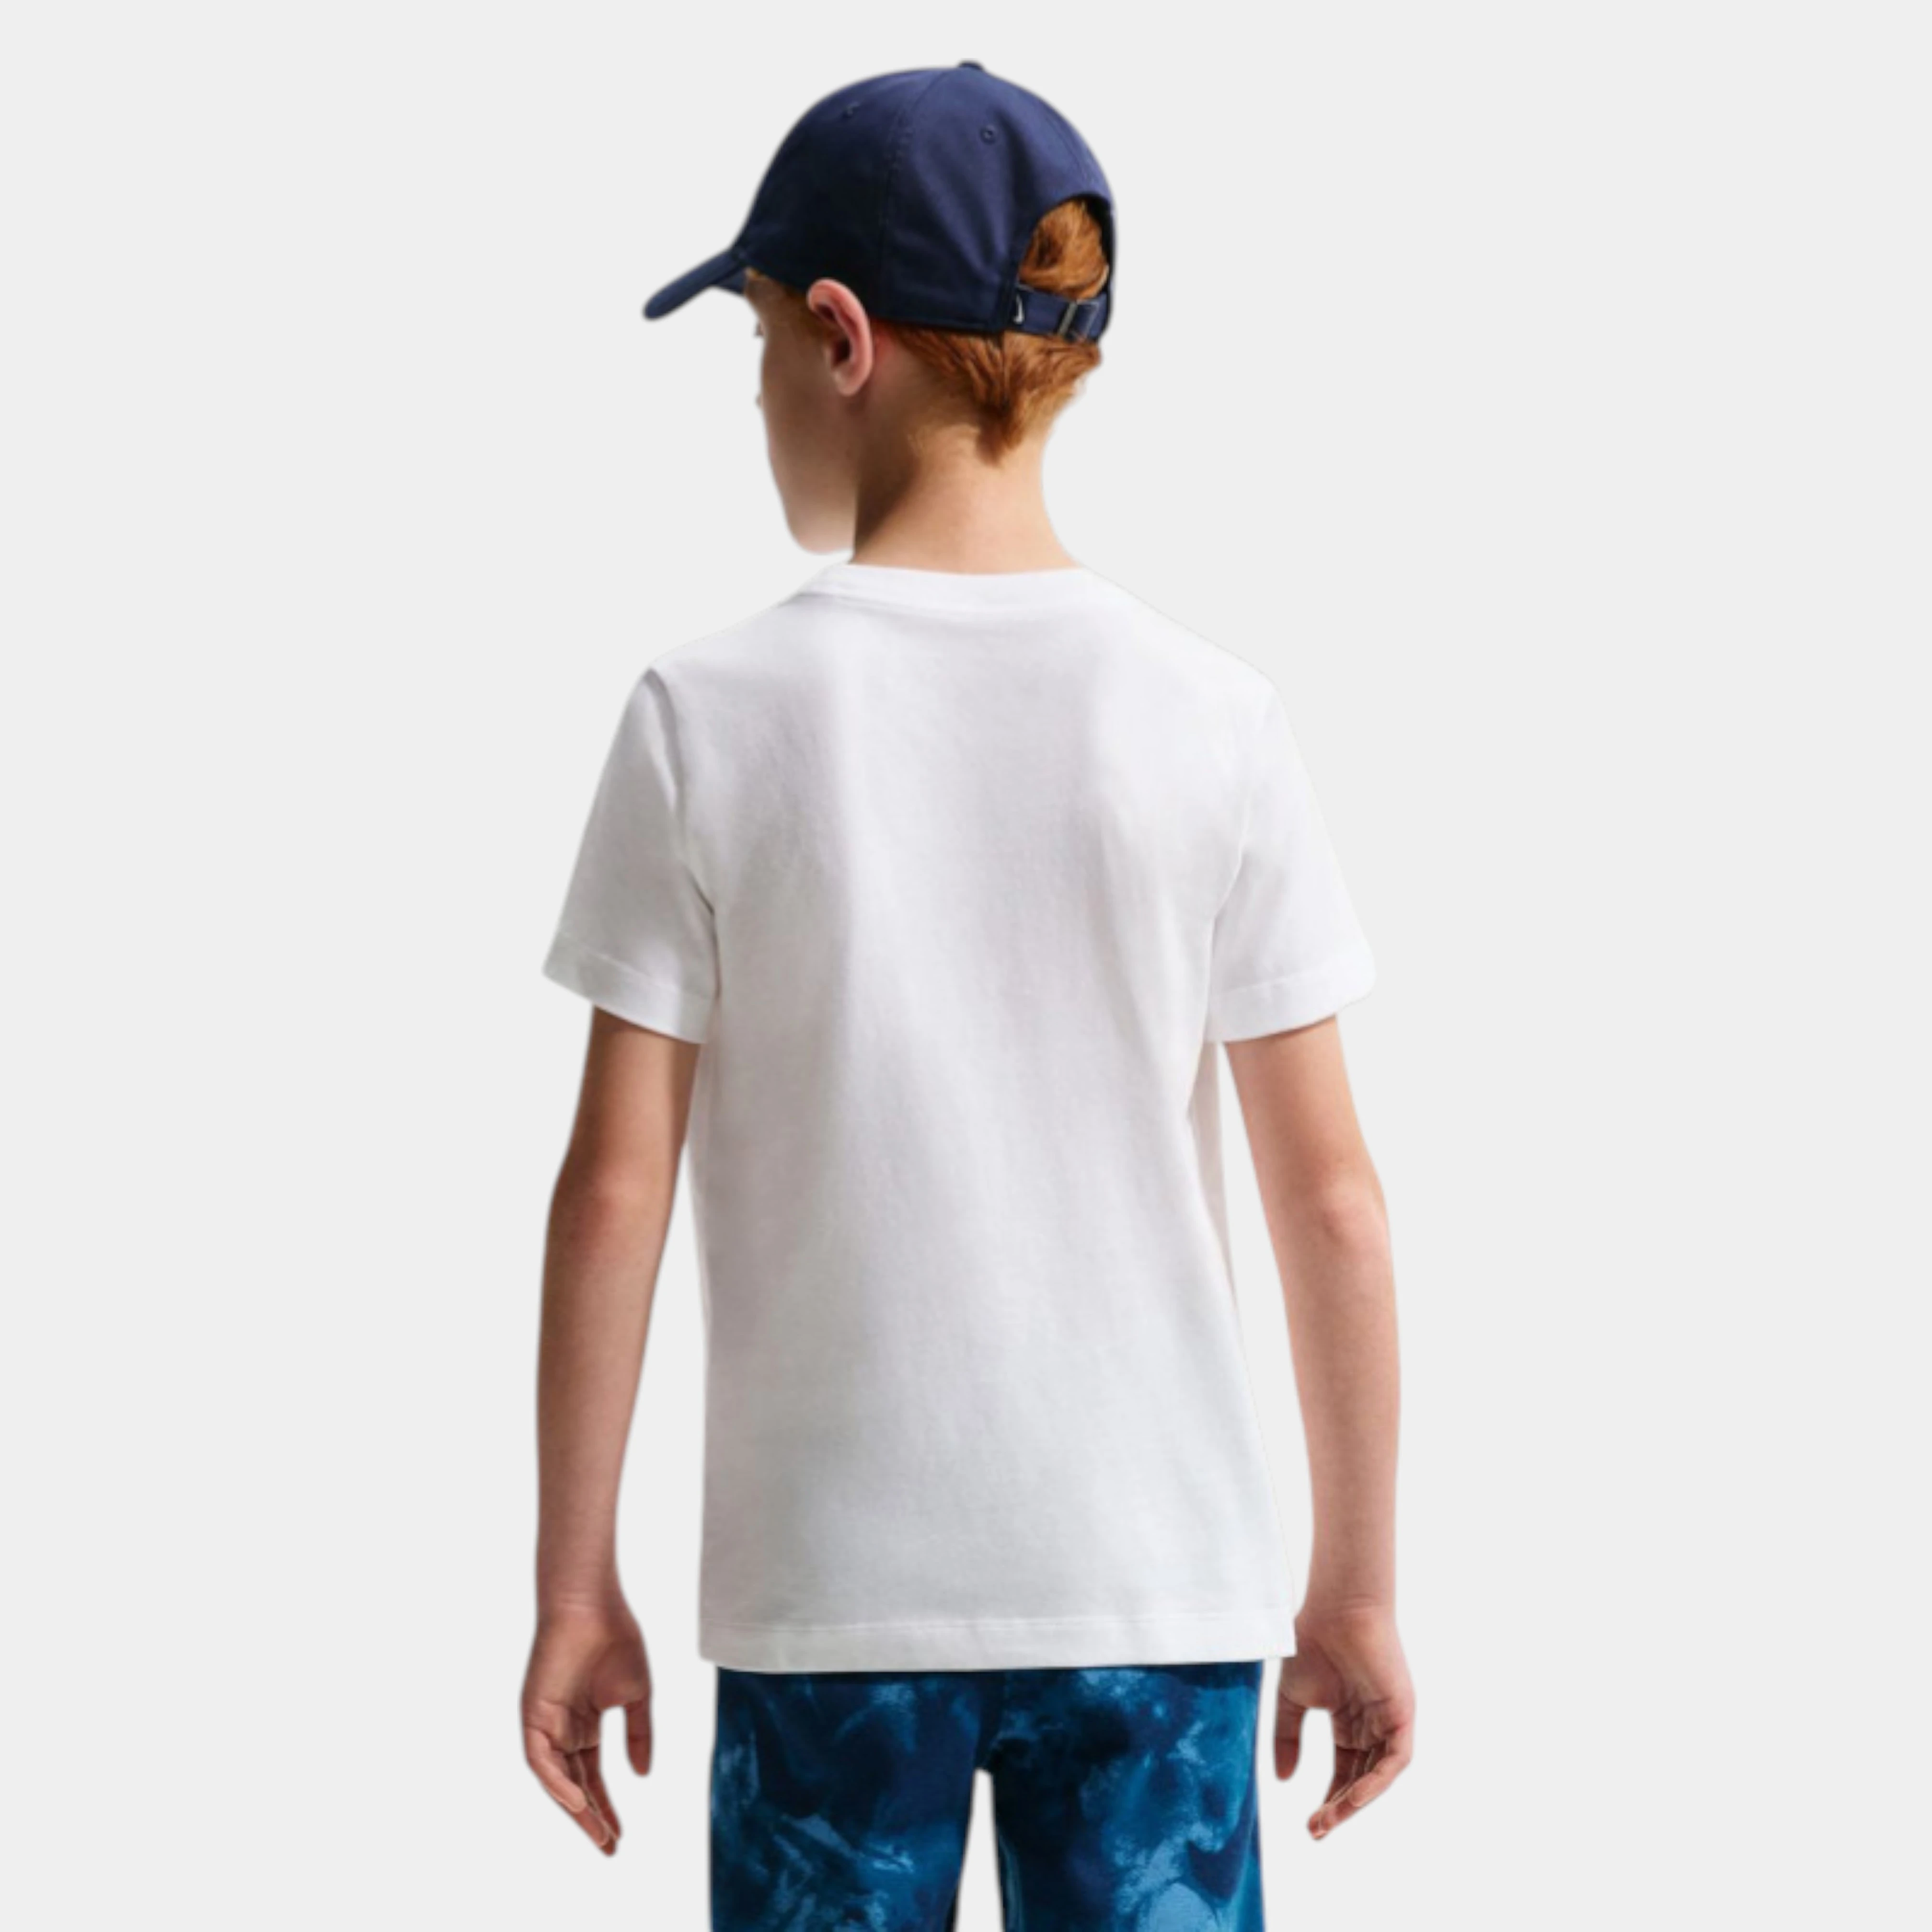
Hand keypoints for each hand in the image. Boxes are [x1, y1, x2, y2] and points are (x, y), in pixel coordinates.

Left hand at [521, 1597, 652, 1854]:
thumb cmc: (615, 1638)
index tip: (620, 1836)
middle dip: (591, 1818)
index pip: (592, 1777)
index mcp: (585, 1725)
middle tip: (609, 1847)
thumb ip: (639, 1734)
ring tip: (596, 1832)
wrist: (592, 1603)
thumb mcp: (636, 1695)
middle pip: (574, 1785)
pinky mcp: (533, 1714)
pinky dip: (556, 1782)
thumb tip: (641, 1775)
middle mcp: (563, 1730)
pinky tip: (576, 1800)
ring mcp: (546, 1723)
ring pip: (556, 1779)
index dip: (605, 1807)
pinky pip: (540, 1759)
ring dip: (574, 1808)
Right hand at [1275, 1601, 1414, 1838]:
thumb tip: (1283, 1780)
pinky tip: (1353, 1797)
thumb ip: (1287, 1738)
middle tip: (1316, 1830)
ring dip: (1354, 1802)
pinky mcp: (1401, 1716)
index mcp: (1349, 1723)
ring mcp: (1388, 1722)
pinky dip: (1376, 1782)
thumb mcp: (1292, 1699)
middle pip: (1359, 1780)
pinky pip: (1394, 1760)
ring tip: (1329, 1820)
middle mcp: (1371, 1727)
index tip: (1308, 1824)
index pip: (1343, 1772)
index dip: (1328, 1800)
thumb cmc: (1312, 1644)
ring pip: (1377, 1776)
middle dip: (1339, 1808)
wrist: (1335, 1611)